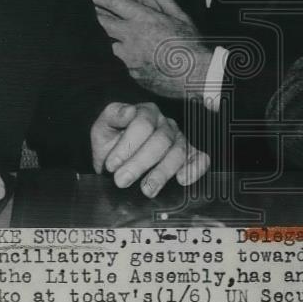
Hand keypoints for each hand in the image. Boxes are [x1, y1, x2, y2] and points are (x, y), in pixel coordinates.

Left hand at [86, 0, 213, 98]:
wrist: (197, 75)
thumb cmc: (191, 45)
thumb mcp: (182, 18)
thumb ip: (165, 4)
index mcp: (144, 18)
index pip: (112, 2)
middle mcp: (131, 36)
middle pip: (101, 23)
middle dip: (91, 16)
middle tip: (84, 12)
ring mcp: (128, 57)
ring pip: (109, 46)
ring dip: (112, 42)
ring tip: (119, 42)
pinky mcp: (130, 74)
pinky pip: (122, 64)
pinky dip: (126, 61)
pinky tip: (138, 62)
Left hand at [91, 102, 209, 195]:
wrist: (116, 160)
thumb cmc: (111, 142)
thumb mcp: (103, 127)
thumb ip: (113, 116)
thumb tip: (128, 112)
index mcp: (146, 112)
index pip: (143, 124)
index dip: (127, 146)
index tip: (111, 165)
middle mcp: (165, 124)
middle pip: (161, 140)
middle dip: (140, 163)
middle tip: (122, 181)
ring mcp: (178, 139)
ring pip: (178, 153)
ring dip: (162, 173)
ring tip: (146, 190)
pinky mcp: (188, 155)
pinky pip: (200, 158)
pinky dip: (195, 168)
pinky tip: (183, 180)